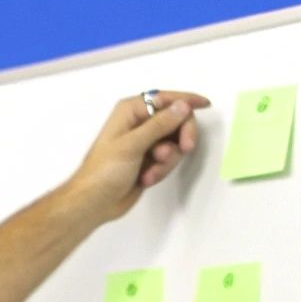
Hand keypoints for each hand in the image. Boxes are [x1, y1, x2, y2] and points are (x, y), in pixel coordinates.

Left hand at [61, 90, 211, 225]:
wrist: (95, 202)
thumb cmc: (106, 170)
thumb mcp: (133, 145)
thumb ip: (159, 124)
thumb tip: (183, 105)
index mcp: (131, 111)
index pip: (165, 99)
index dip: (186, 101)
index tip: (205, 104)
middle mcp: (139, 122)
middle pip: (175, 121)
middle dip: (179, 137)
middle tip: (185, 149)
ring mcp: (145, 142)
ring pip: (174, 143)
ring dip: (167, 160)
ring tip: (150, 172)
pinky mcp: (149, 160)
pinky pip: (168, 159)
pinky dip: (162, 170)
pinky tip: (146, 179)